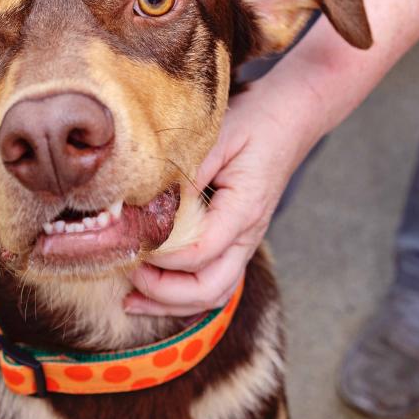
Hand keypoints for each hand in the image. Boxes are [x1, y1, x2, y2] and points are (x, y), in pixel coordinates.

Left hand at [124, 74, 324, 315]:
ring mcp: (244, 241)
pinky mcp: (236, 240)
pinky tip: (153, 288)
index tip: (131, 240)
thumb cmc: (254, 121)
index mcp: (243, 210)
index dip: (161, 255)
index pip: (200, 252)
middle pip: (209, 289)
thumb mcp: (218, 136)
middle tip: (128, 271)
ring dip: (171, 302)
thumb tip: (146, 202)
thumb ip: (186, 171)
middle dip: (163, 292)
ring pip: (213, 293)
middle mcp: (247, 234)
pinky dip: (182, 293)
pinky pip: (213, 281)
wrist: (290, 116)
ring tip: (132, 298)